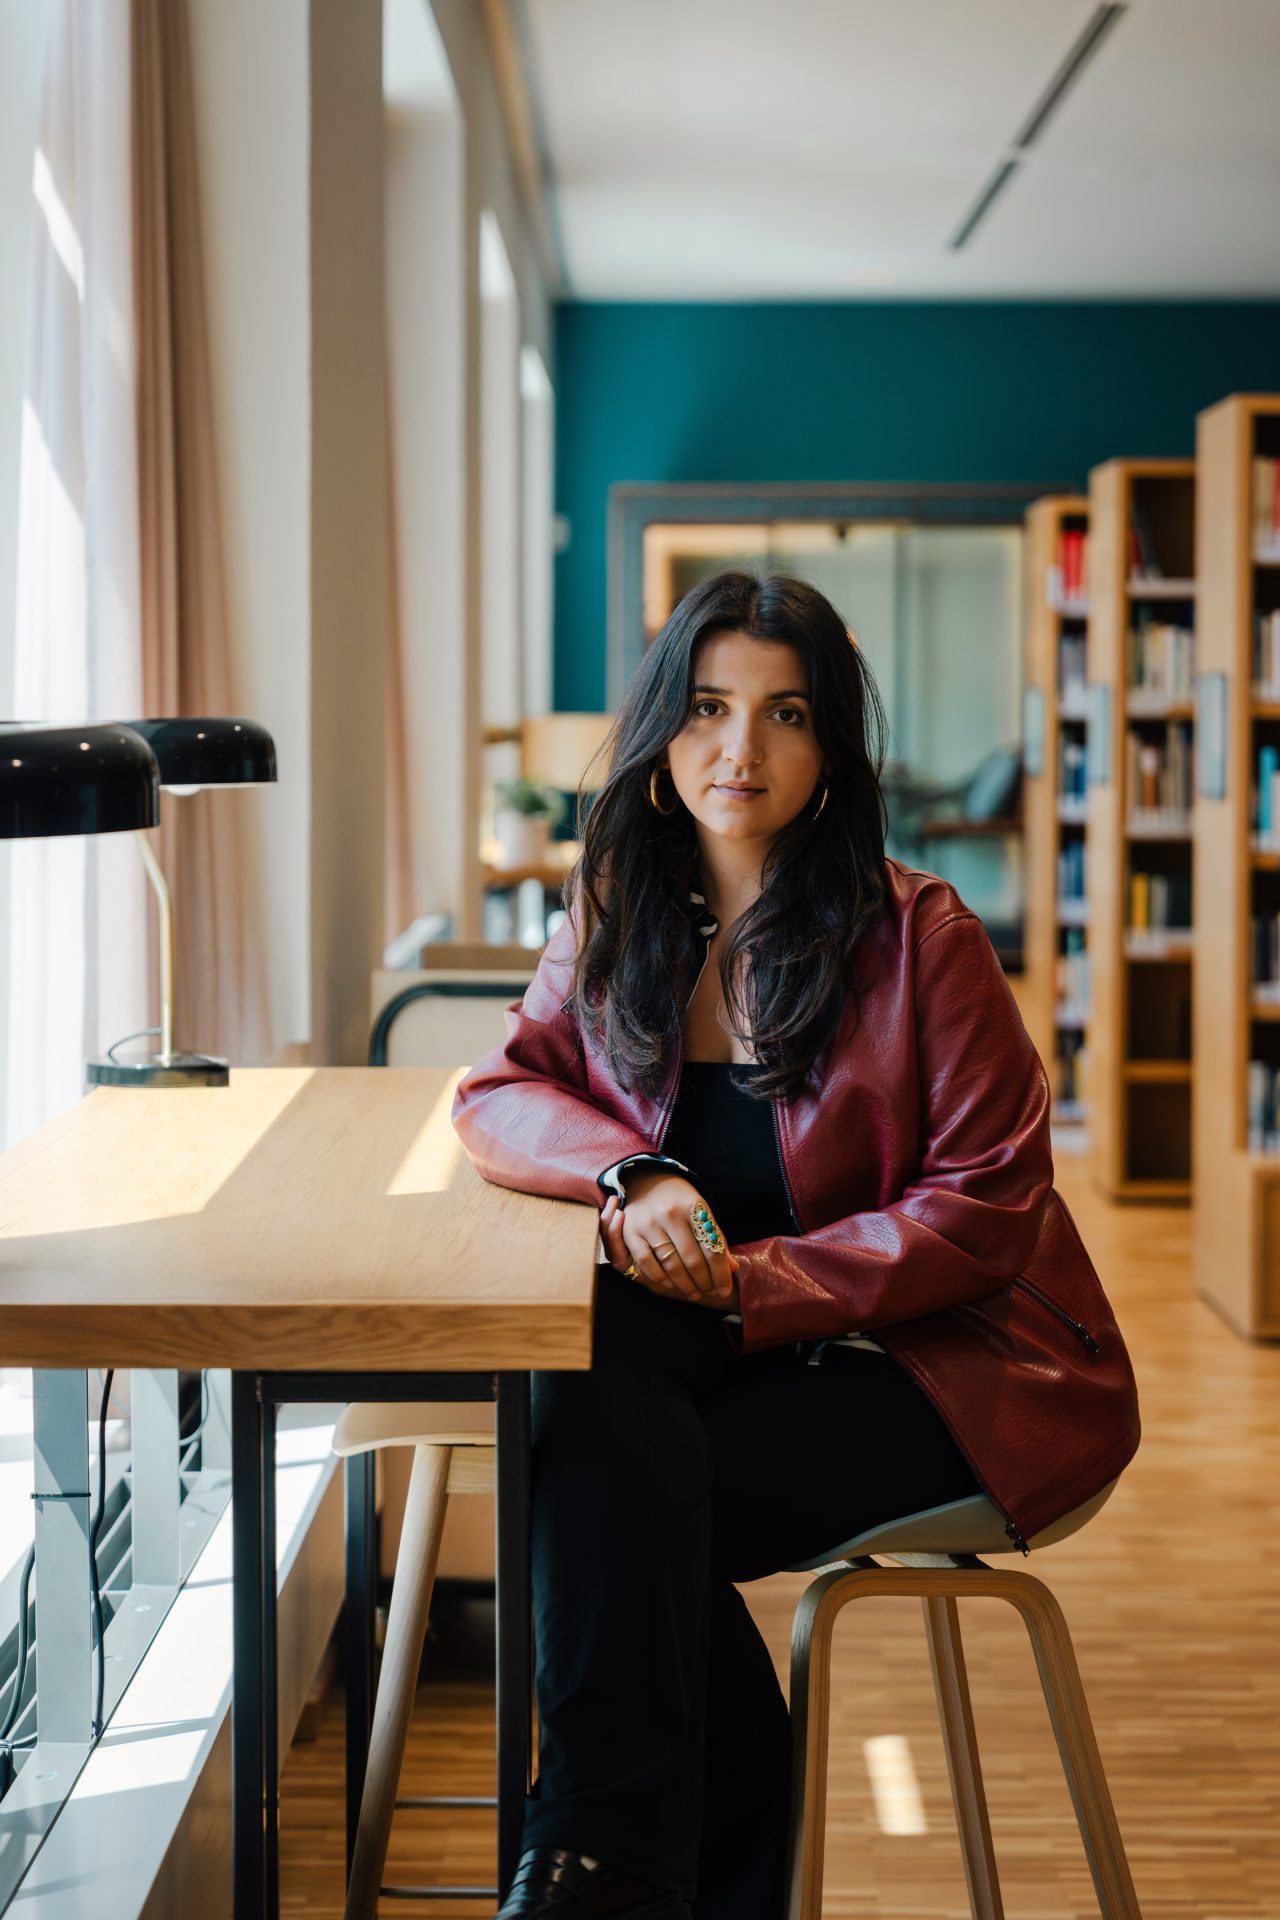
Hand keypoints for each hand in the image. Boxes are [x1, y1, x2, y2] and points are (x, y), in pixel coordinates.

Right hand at [599, 1173, 738, 1309]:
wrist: (647, 1180)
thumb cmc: (679, 1201)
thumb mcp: (701, 1213)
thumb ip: (715, 1239)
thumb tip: (732, 1268)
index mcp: (693, 1207)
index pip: (712, 1248)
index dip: (720, 1273)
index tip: (725, 1290)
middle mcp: (670, 1214)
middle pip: (692, 1259)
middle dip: (704, 1282)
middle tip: (710, 1293)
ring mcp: (649, 1223)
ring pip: (671, 1264)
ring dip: (684, 1284)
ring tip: (694, 1293)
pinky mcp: (631, 1231)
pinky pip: (646, 1261)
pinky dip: (658, 1276)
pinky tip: (669, 1284)